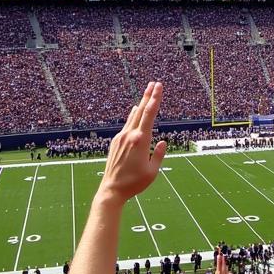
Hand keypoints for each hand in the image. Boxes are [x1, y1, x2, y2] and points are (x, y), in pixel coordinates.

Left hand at [97, 82, 166, 205]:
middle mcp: (130, 135)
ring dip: (141, 104)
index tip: (159, 87)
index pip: (150, 115)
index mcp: (141, 140)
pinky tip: (135, 112)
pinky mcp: (116, 142)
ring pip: (133, 117)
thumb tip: (162, 142)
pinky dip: (134, 116)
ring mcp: (121, 138)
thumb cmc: (134, 183)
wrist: (112, 189)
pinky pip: (127, 125)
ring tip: (146, 93)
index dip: (155, 99)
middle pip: (140, 111)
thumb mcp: (153, 171)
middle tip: (154, 83)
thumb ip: (159, 155)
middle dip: (148, 96)